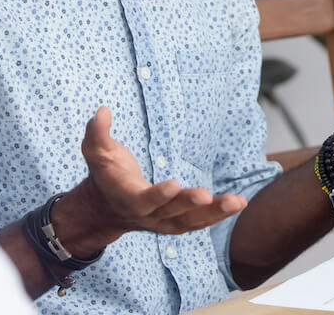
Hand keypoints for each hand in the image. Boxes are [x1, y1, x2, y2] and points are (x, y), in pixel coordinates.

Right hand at [55, 106, 246, 253]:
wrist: (106, 207)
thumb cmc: (105, 173)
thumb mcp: (95, 152)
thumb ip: (97, 132)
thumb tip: (103, 110)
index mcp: (128, 199)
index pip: (143, 201)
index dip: (157, 195)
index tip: (173, 184)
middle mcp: (148, 215)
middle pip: (171, 212)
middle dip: (188, 204)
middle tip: (206, 195)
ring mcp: (164, 222)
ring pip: (190, 221)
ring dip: (214, 212)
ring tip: (237, 201)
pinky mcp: (177, 223)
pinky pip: (199, 221)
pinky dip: (218, 214)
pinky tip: (238, 203)